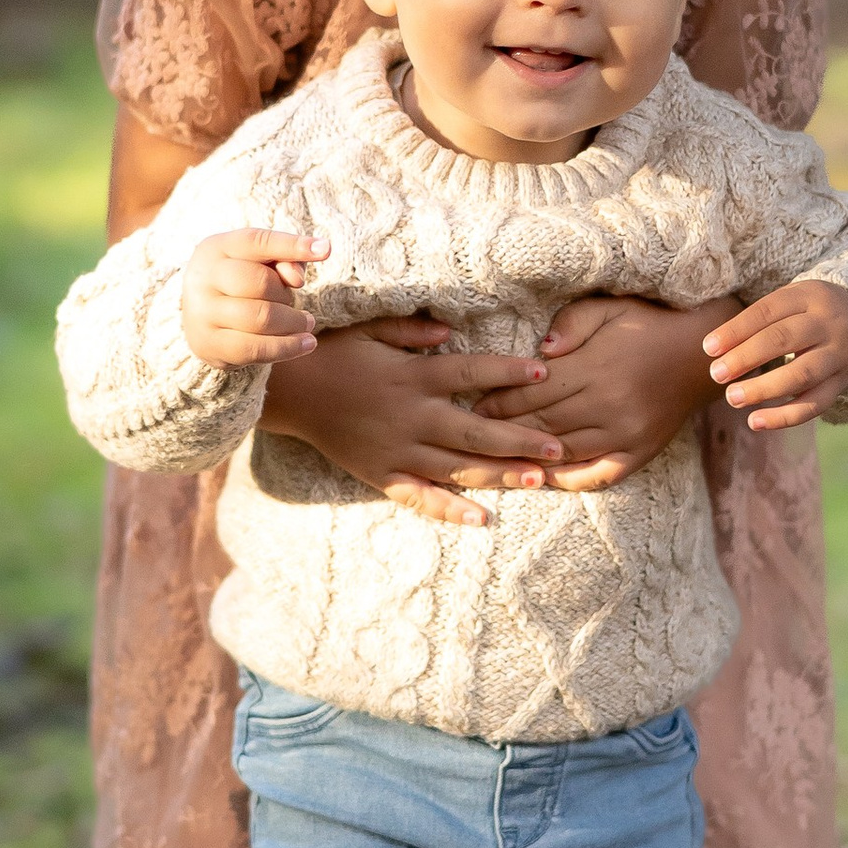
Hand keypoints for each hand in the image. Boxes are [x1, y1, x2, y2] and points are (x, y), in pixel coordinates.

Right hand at [180, 228, 326, 370]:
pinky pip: (256, 348)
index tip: (325, 250)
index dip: (291, 245)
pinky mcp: (209, 345)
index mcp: (216, 248)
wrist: (201, 317)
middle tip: (296, 303)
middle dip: (286, 295)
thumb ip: (284, 259)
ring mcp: (202, 313)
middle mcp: (203, 278)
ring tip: (307, 324)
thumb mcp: (260, 262)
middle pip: (260, 282)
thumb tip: (297, 278)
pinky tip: (306, 344)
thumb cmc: (241, 282)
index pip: (257, 242)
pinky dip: (287, 347)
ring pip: (260, 318)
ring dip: (294, 322)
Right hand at [261, 315, 569, 529]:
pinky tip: (481, 518)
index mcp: (413, 377)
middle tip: (559, 446)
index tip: (544, 372)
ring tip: (539, 480)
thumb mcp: (369, 329)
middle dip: (520, 438)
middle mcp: (411, 416)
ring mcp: (398, 450)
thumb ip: (411, 332)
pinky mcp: (382, 474)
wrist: (287, 392)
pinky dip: (450, 509)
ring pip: (457, 467)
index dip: (508, 372)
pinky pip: (420, 496)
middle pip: (475, 430)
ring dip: (499, 474)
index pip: (471, 373)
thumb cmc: (330, 353)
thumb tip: (451, 331)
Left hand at [475, 294, 716, 490]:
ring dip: (526, 456)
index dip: (501, 399)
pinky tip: (543, 478)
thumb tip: (541, 353)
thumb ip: (570, 325)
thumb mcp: (608, 308)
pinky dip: (568, 480)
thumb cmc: (648, 323)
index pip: (535, 390)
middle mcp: (609, 405)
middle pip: (543, 423)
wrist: (704, 352)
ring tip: (494, 458)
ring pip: (564, 451)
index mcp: (597, 367)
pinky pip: (598, 474)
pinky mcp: (640, 452)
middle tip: (472, 433)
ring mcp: (626, 434)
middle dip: (503, 428)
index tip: (474, 403)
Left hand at [703, 278, 847, 432]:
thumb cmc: (809, 312)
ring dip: (763, 389)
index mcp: (809, 296)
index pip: (767, 312)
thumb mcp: (791, 300)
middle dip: (746, 358)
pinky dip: (784, 417)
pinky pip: (814, 405)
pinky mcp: (842, 383)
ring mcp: (838, 355)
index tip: (708, 348)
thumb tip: (715, 350)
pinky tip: (755, 422)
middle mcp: (828, 324)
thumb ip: (759, 320)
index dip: (736, 330)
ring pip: (801, 375)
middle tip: (716, 374)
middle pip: (783, 340)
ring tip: (732, 397)